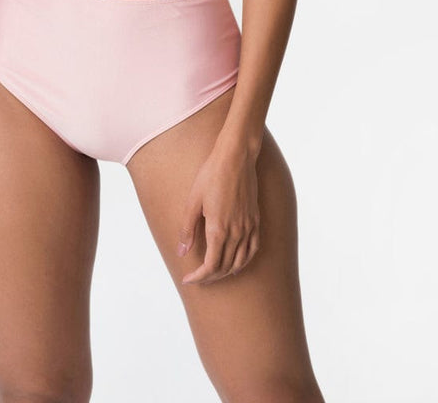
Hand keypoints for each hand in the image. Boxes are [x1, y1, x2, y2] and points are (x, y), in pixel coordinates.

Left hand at [176, 140, 260, 285]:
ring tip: (214, 273)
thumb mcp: (193, 201)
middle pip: (224, 267)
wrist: (236, 157)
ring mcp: (248, 227)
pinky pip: (253, 249)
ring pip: (240, 261)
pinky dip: (244, 260)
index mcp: (218, 230)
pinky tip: (237, 261)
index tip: (188, 279)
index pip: (210, 266)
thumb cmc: (211, 175)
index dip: (198, 277)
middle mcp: (236, 233)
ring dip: (227, 271)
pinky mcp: (255, 220)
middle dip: (210, 277)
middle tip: (197, 277)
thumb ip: (187, 229)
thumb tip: (182, 252)